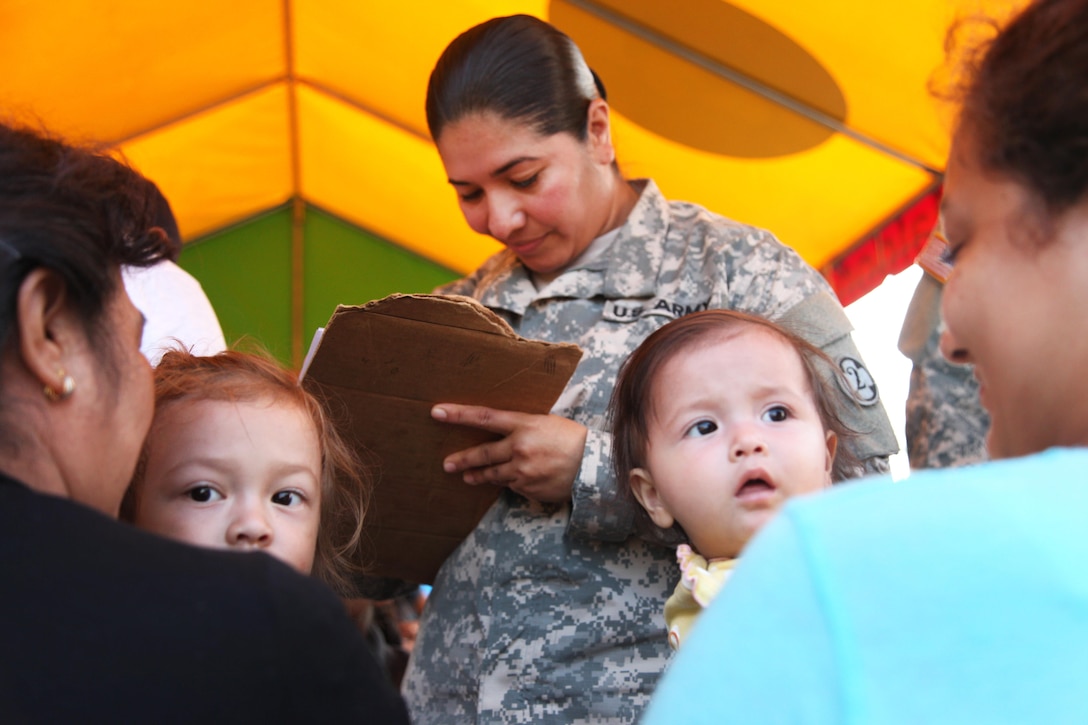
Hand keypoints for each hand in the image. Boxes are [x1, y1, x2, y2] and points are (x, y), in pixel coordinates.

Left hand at [432, 404, 587, 503]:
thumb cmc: (571, 439)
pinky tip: (514, 479)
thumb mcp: (545, 422)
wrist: (593, 465)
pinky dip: (510, 481)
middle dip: (462, 459)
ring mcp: (522, 471)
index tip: (437, 412)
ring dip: (477, 475)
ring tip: (466, 476)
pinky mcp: (527, 488)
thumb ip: (521, 426)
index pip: (484, 417)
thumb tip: (499, 430)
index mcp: (524, 424)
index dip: (458, 415)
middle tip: (447, 464)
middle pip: (482, 454)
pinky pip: (511, 485)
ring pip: (492, 474)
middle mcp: (519, 447)